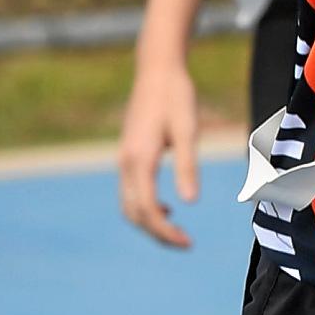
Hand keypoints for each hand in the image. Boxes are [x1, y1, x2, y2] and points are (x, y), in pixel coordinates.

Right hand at [119, 52, 200, 250]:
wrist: (156, 70)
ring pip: (129, 205)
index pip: (148, 210)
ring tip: (177, 233)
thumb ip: (187, 166)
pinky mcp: (128, 155)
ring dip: (150, 223)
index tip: (189, 243)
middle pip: (135, 214)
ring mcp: (123, 159)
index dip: (166, 232)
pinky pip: (130, 192)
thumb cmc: (176, 97)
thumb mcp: (188, 130)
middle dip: (158, 234)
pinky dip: (145, 208)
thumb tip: (190, 202)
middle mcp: (126, 163)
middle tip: (186, 244)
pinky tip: (168, 208)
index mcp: (140, 160)